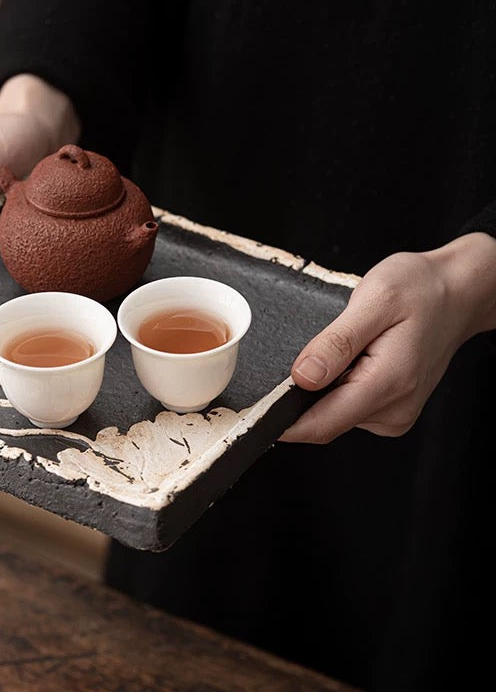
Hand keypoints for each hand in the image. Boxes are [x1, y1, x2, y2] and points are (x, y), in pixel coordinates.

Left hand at [281, 232, 495, 443]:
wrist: (458, 292)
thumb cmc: (421, 289)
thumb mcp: (374, 300)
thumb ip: (335, 343)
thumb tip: (303, 377)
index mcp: (388, 382)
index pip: (321, 424)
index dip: (282, 421)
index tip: (255, 410)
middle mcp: (394, 408)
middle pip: (323, 420)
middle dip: (303, 395)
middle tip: (312, 353)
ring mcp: (395, 412)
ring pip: (334, 413)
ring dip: (324, 388)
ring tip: (346, 348)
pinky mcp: (392, 409)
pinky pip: (348, 407)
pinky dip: (339, 386)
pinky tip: (355, 359)